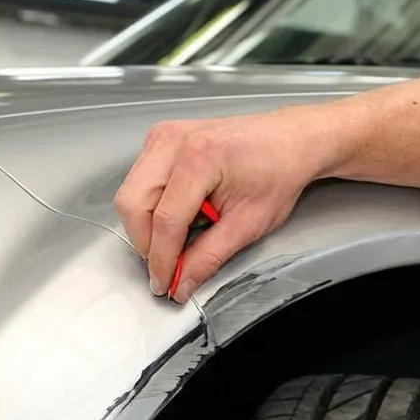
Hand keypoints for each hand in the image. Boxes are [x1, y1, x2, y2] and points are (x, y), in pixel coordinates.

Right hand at [114, 108, 324, 303]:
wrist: (290, 141)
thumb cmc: (279, 171)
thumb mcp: (248, 224)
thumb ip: (209, 256)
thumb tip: (182, 281)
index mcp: (200, 158)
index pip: (164, 221)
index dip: (161, 260)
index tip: (164, 283)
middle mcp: (175, 141)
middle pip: (133, 205)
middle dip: (146, 243)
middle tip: (168, 266)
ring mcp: (164, 136)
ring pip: (130, 193)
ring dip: (147, 225)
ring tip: (183, 234)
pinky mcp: (161, 139)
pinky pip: (138, 181)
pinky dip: (151, 206)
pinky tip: (181, 212)